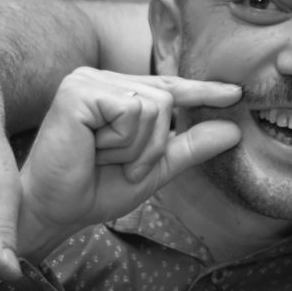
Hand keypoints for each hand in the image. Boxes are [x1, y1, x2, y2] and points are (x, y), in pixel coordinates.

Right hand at [16, 68, 241, 260]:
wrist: (55, 211)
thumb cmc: (95, 189)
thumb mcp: (154, 168)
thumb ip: (190, 147)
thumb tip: (234, 130)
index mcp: (116, 92)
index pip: (169, 87)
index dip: (203, 91)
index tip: (236, 94)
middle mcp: (102, 79)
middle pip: (167, 100)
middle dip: (152, 145)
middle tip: (118, 164)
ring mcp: (87, 80)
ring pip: (153, 106)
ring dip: (136, 147)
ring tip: (103, 158)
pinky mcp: (78, 91)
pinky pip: (131, 112)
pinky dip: (122, 142)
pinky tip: (93, 150)